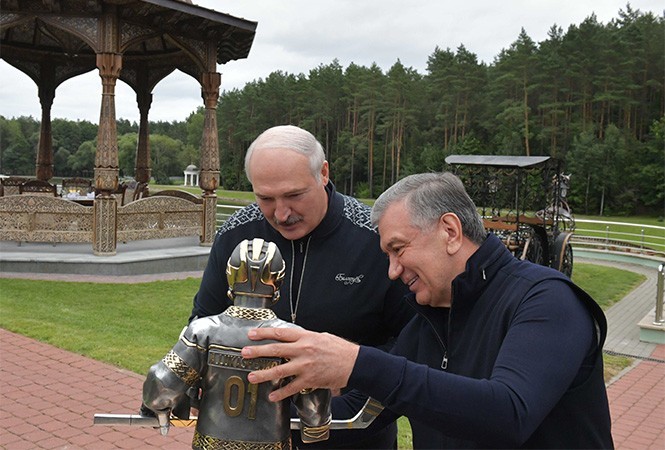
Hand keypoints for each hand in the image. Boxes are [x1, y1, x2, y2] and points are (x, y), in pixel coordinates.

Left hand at [241, 327, 359, 401]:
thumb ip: (306, 338)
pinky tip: (272, 396)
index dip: (264, 333)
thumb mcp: (321, 336)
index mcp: (306, 337)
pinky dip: (281, 393)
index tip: (252, 334)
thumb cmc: (339, 349)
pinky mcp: (310, 379)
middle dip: (258, 351)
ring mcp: (305, 366)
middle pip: (276, 349)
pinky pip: (292, 387)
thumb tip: (293, 339)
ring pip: (280, 369)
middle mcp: (303, 350)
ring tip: (252, 376)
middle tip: (245, 353)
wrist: (354, 363)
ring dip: (264, 374)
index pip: (281, 333)